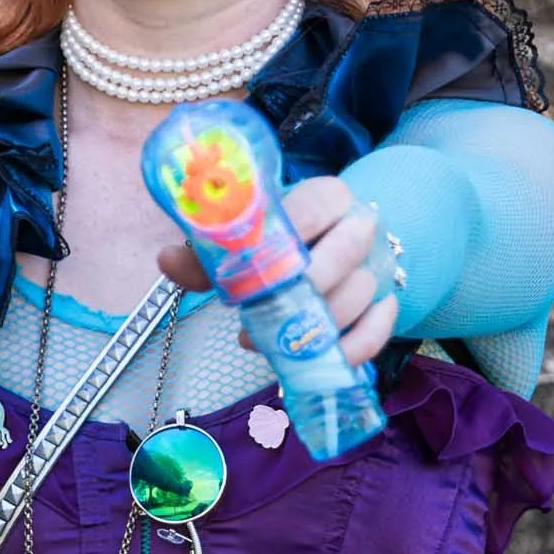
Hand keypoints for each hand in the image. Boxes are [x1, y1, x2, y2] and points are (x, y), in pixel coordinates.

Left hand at [157, 175, 398, 367]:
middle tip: (267, 308)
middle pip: (348, 250)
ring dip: (318, 323)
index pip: (320, 201)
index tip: (261, 255)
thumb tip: (166, 260)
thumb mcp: (245, 240)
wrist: (335, 248)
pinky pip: (380, 329)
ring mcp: (376, 266)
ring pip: (361, 292)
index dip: (295, 226)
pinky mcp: (386, 303)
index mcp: (327, 196)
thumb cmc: (282, 242)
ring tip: (274, 343)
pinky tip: (327, 356)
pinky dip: (355, 346)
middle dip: (307, 282)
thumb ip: (209, 252)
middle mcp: (359, 227)